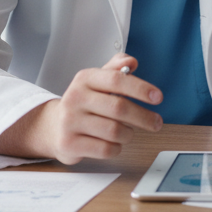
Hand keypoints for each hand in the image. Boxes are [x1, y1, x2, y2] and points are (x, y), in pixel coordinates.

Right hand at [0, 53, 163, 163]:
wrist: (53, 127)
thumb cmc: (84, 103)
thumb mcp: (98, 81)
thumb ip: (116, 68)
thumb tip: (131, 62)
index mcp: (84, 79)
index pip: (116, 79)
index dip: (140, 88)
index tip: (158, 97)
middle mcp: (75, 98)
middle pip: (119, 108)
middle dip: (144, 117)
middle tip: (156, 122)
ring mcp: (69, 122)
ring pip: (114, 131)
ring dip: (129, 134)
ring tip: (128, 132)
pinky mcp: (69, 143)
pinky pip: (105, 149)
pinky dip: (117, 148)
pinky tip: (114, 143)